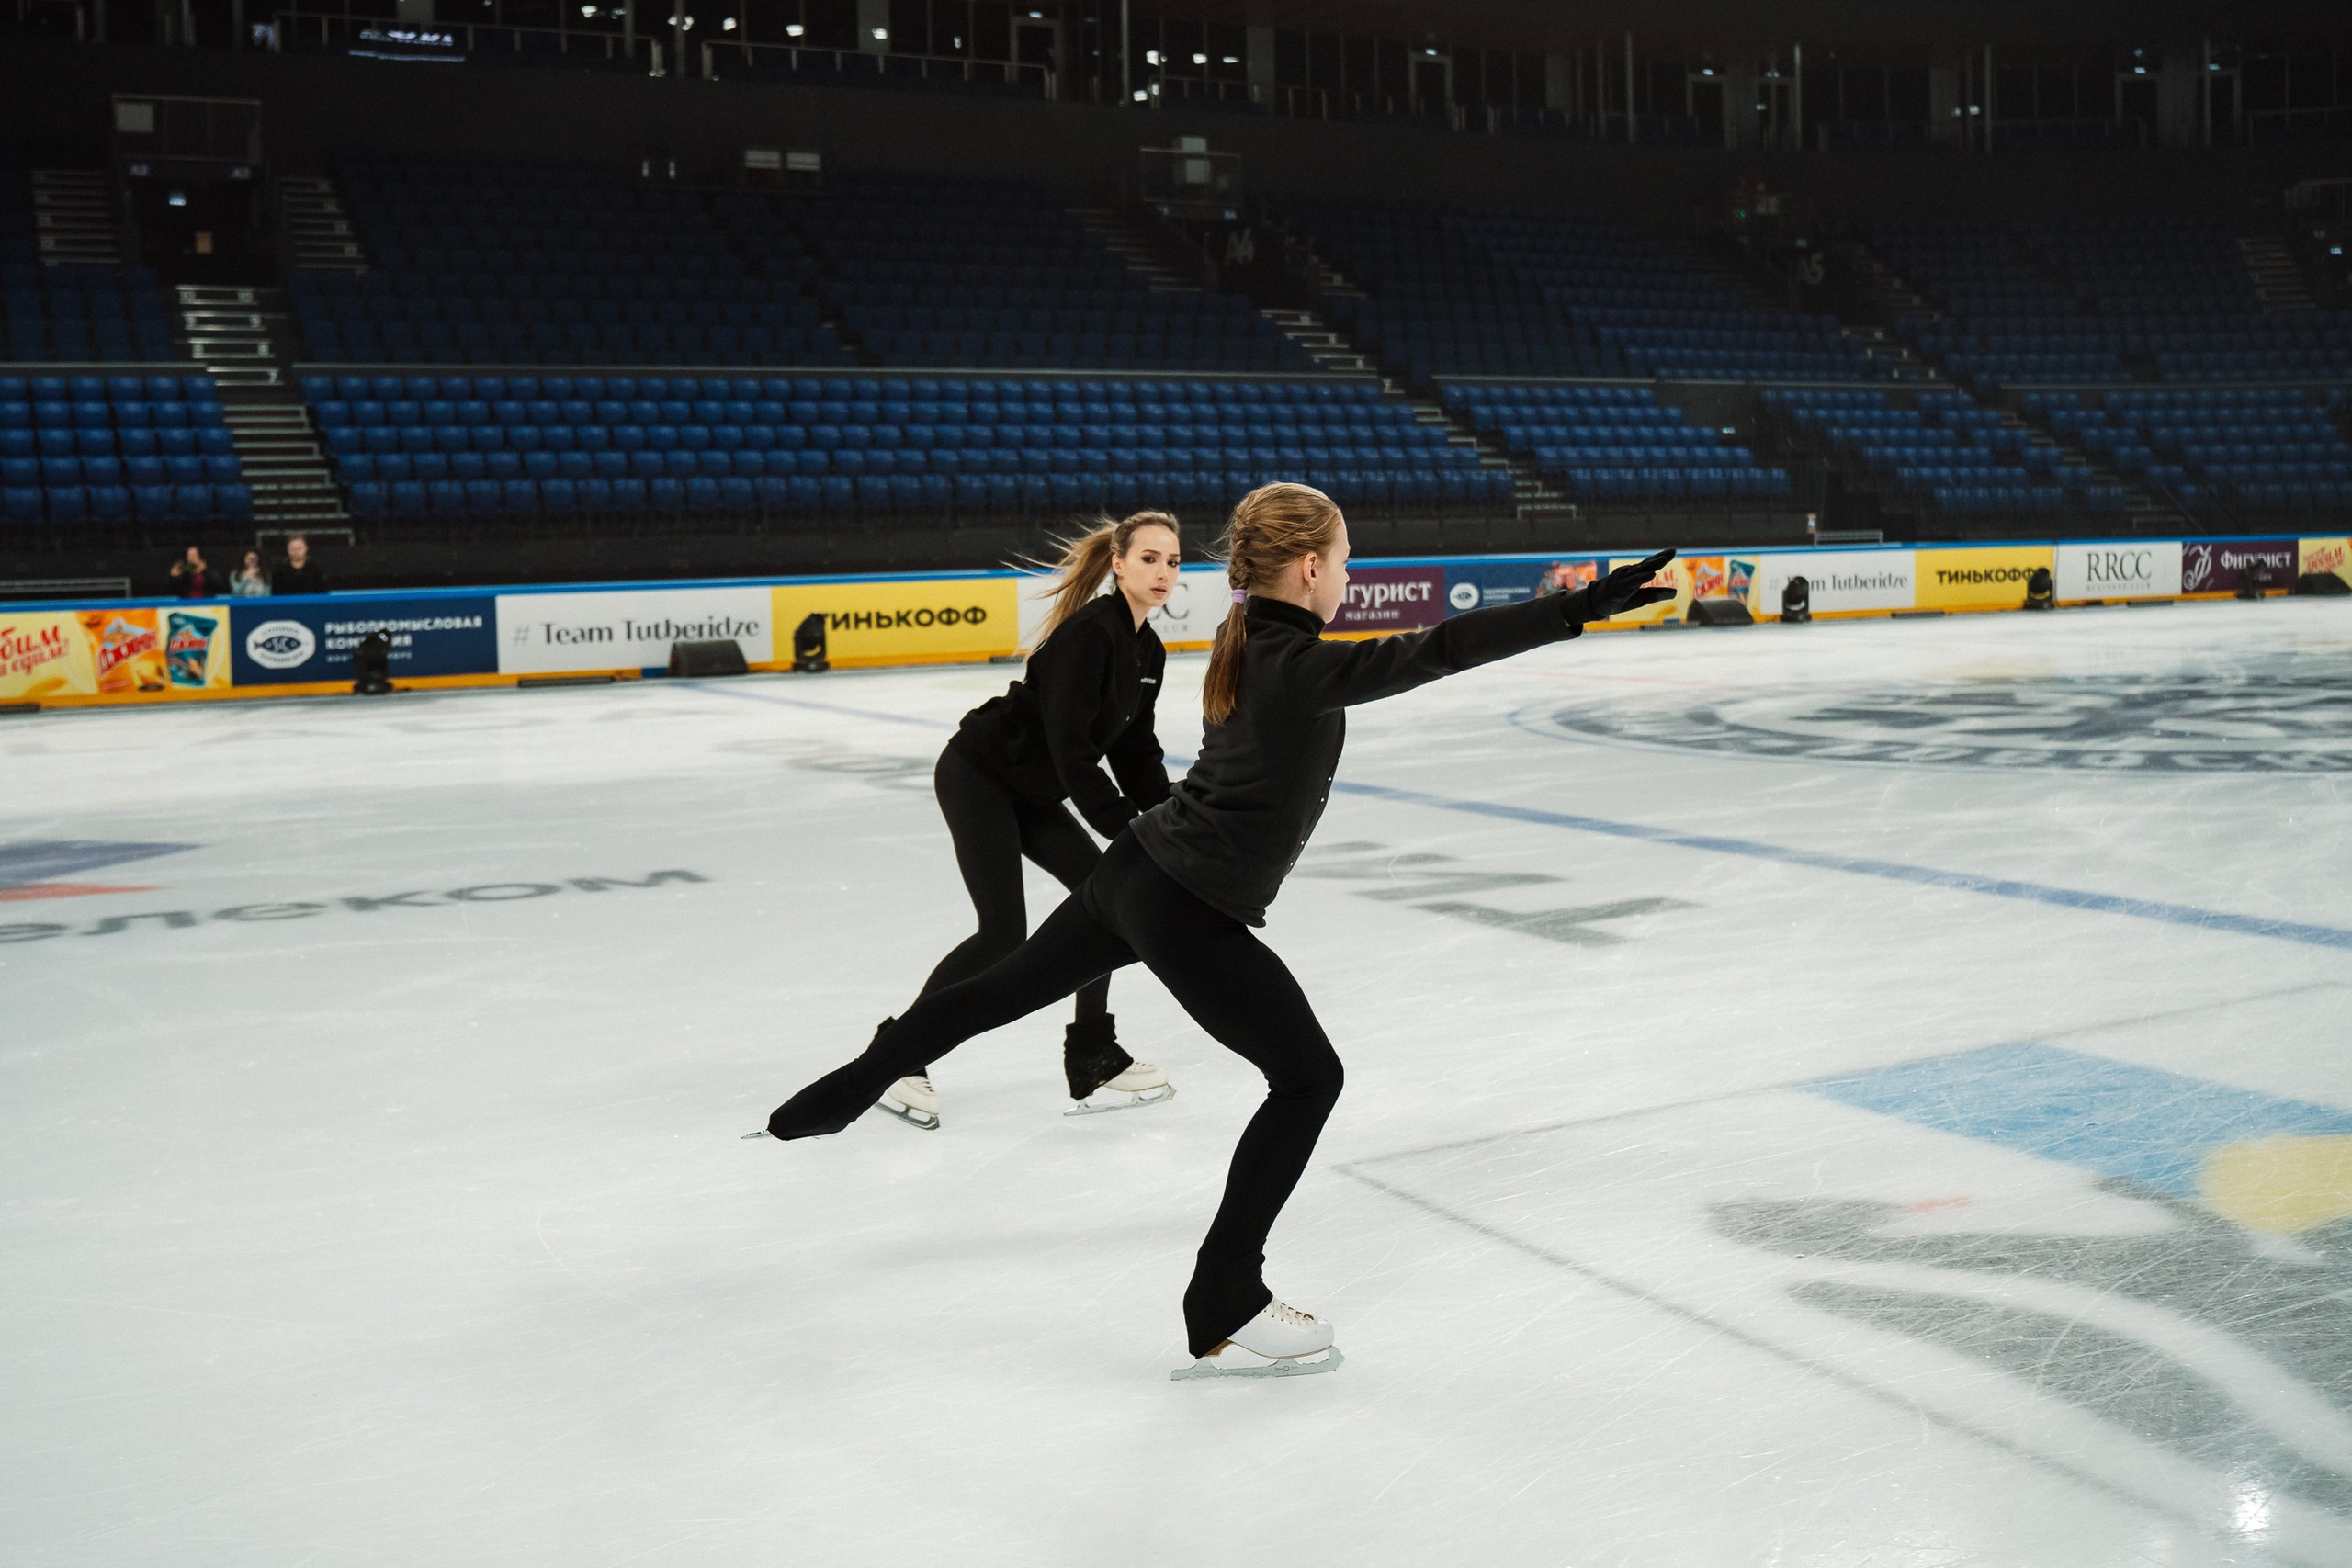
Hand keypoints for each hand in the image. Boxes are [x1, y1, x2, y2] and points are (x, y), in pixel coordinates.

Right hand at [1560, 549, 1677, 622]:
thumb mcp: (1641, 598)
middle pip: (1647, 564)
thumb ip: (1657, 594)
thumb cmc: (1620, 599)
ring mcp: (1623, 579)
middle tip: (1672, 550)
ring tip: (1663, 560)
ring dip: (1652, 565)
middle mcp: (1629, 573)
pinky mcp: (1619, 587)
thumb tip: (1676, 593)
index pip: (1650, 563)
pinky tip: (1650, 575)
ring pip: (1640, 571)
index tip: (1673, 550)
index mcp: (1635, 574)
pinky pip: (1632, 582)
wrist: (1597, 604)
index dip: (1661, 556)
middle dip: (1660, 557)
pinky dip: (1641, 578)